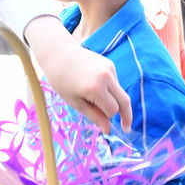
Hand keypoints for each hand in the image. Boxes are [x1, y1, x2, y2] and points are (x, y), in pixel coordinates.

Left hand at [25, 17, 132, 132]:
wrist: (58, 54)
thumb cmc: (61, 80)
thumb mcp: (75, 102)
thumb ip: (94, 115)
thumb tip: (108, 130)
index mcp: (95, 89)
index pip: (112, 110)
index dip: (107, 117)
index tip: (103, 123)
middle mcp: (106, 77)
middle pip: (124, 101)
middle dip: (126, 115)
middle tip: (126, 128)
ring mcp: (110, 69)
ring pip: (120, 92)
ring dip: (114, 100)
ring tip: (96, 99)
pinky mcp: (110, 64)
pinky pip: (115, 82)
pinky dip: (110, 89)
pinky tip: (95, 86)